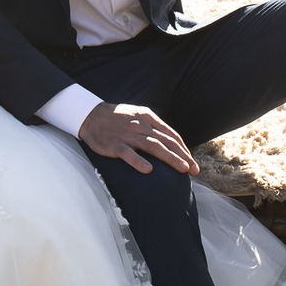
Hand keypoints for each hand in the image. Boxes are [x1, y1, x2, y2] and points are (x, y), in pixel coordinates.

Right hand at [78, 101, 199, 176]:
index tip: (192, 162)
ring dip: (170, 158)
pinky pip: (128, 153)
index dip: (184, 149)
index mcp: (148, 117)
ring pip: (153, 146)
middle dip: (183, 156)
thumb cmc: (117, 119)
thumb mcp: (138, 116)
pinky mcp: (114, 144)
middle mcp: (141, 125)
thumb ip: (153, 127)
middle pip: (166, 141)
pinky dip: (138, 161)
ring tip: (182, 169)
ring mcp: (127, 135)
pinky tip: (148, 170)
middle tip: (195, 170)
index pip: (171, 135)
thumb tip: (171, 142)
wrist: (90, 115)